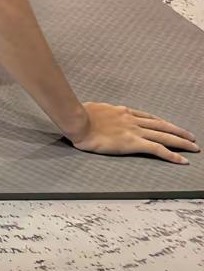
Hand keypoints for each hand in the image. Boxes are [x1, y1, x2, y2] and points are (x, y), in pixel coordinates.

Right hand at [69, 102, 198, 162]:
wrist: (78, 121)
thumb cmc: (79, 116)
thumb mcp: (92, 111)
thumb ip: (100, 114)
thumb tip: (96, 116)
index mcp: (122, 112)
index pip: (148, 117)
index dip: (161, 122)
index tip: (170, 126)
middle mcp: (132, 119)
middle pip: (161, 125)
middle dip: (178, 131)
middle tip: (191, 137)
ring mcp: (134, 130)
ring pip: (164, 135)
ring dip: (181, 141)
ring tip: (193, 146)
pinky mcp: (133, 143)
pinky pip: (157, 148)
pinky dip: (172, 154)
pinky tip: (182, 160)